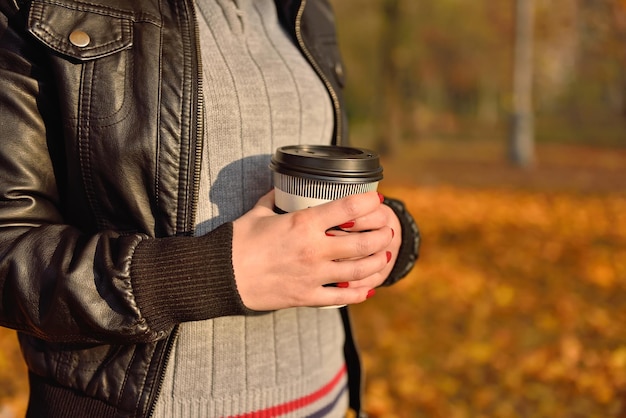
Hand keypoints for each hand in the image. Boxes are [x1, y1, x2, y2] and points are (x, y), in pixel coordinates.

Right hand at [232, 190, 396, 310]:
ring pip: (358, 271)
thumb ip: (274, 198)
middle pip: (362, 243)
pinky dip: (358, 293)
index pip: (348, 208)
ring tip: (384, 256)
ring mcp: (313, 275)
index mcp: (303, 223)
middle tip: (387, 230)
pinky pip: (340, 297)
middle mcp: (314, 249)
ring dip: (377, 263)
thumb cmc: (237, 242)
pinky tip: (367, 289)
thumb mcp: (258, 212)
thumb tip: (280, 188)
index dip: (369, 202)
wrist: (221, 276)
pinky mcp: (307, 296)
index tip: (377, 200)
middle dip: (381, 236)